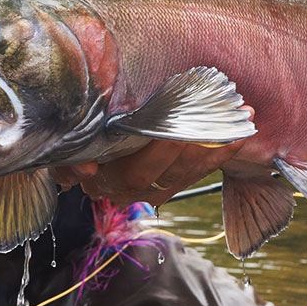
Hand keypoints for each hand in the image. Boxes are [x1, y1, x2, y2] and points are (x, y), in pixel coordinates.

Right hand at [52, 108, 253, 204]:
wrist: (81, 154)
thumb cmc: (74, 141)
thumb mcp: (64, 150)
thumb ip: (69, 161)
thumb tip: (85, 171)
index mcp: (106, 181)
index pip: (136, 172)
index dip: (157, 153)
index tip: (176, 130)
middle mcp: (133, 190)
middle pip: (171, 173)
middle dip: (199, 143)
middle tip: (221, 115)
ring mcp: (156, 187)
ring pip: (191, 171)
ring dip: (218, 143)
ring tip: (242, 115)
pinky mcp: (174, 180)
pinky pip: (202, 168)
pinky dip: (222, 148)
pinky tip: (241, 128)